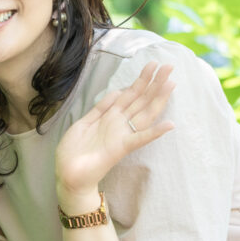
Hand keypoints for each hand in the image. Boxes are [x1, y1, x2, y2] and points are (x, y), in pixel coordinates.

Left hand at [55, 62, 175, 208]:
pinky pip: (140, 138)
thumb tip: (118, 91)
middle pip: (141, 99)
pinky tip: (170, 124)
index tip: (153, 64)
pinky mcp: (120, 148)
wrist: (68, 176)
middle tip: (169, 66)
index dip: (141, 80)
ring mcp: (121, 135)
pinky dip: (154, 132)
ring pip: (144, 113)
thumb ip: (101, 108)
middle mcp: (119, 124)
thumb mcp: (84, 122)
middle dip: (154, 83)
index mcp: (110, 117)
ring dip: (158, 98)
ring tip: (171, 83)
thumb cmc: (75, 151)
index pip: (130, 95)